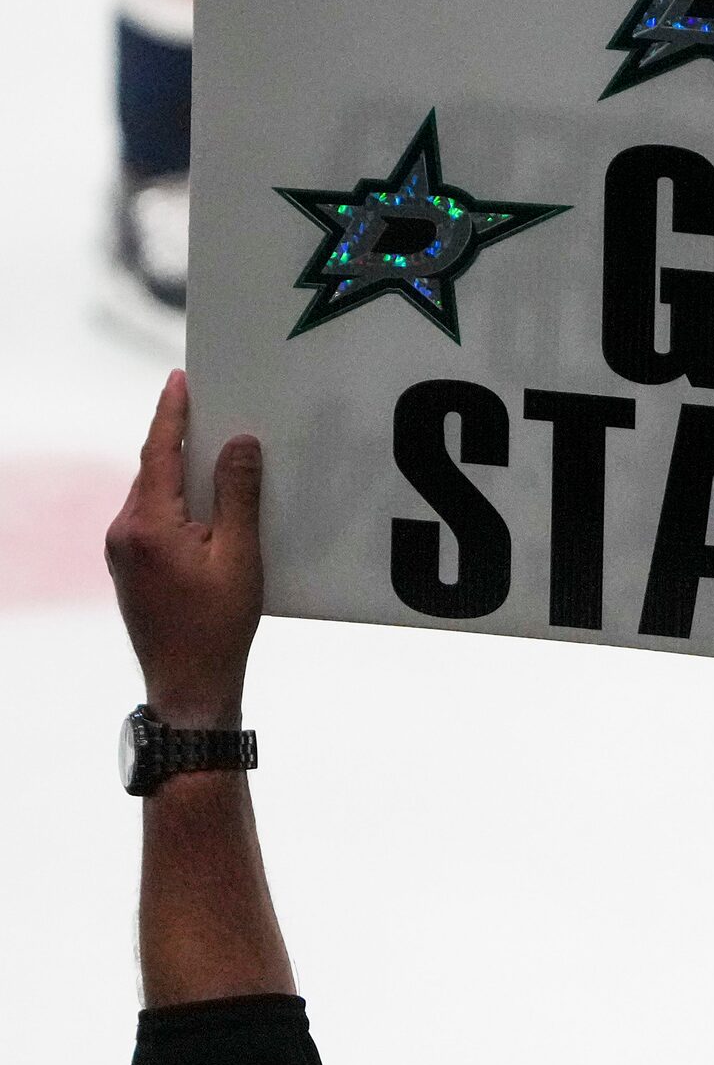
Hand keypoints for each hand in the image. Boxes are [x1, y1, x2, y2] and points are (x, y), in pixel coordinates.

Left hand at [106, 371, 262, 730]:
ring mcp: (121, 550)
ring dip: (180, 473)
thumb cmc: (218, 626)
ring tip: (213, 453)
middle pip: (154, 470)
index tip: (180, 380)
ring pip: (152, 494)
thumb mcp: (240, 556)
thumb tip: (238, 446)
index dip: (172, 413)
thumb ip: (237, 496)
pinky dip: (176, 501)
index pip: (159, 452)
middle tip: (206, 406)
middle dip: (179, 439)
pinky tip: (203, 504)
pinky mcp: (128, 566)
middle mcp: (124, 531)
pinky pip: (152, 518)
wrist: (188, 684)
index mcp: (149, 524)